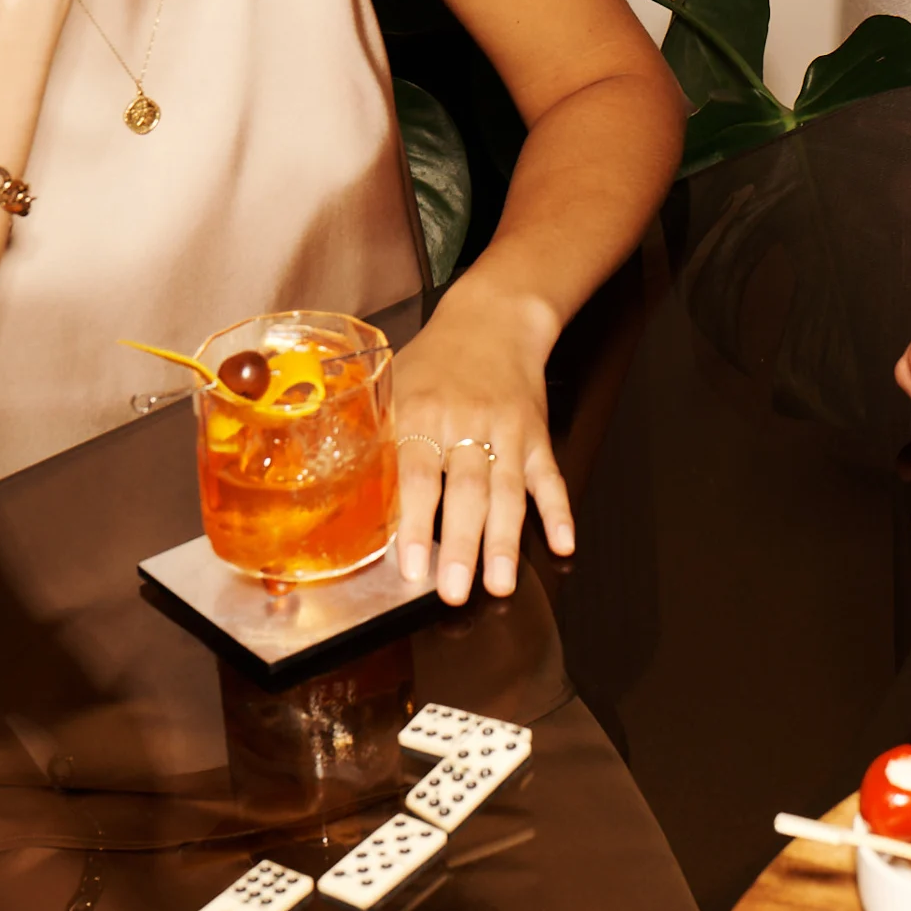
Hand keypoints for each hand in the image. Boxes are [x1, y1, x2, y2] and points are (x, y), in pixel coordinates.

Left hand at [387, 281, 573, 602]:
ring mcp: (508, 430)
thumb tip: (346, 503)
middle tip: (455, 592)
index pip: (417, 473)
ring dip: (505, 541)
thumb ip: (378, 440)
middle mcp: (467, 422)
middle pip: (466, 490)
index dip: (415, 522)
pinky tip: (564, 543)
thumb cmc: (435, 361)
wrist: (494, 319)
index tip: (411, 564)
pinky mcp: (538, 436)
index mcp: (422, 412)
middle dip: (462, 546)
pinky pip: (550, 477)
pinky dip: (559, 511)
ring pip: (509, 492)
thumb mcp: (393, 387)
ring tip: (500, 584)